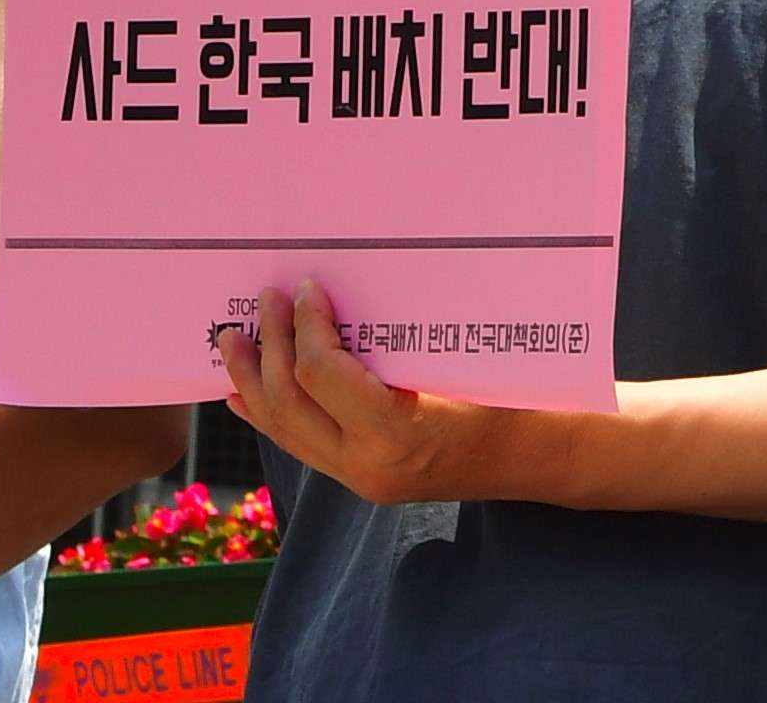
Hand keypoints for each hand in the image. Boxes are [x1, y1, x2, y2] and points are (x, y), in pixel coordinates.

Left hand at [218, 281, 509, 506]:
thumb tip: (343, 293)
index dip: (307, 324)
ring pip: (283, 431)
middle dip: (270, 345)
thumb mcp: (460, 359)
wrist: (535, 458)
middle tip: (265, 299)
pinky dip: (266, 414)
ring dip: (253, 380)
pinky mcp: (357, 481)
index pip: (323, 374)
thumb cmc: (511, 397)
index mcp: (395, 432)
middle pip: (289, 403)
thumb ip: (396, 340)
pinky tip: (241, 394)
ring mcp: (358, 480)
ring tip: (231, 340)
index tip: (307, 286)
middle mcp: (366, 465)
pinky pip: (298, 446)